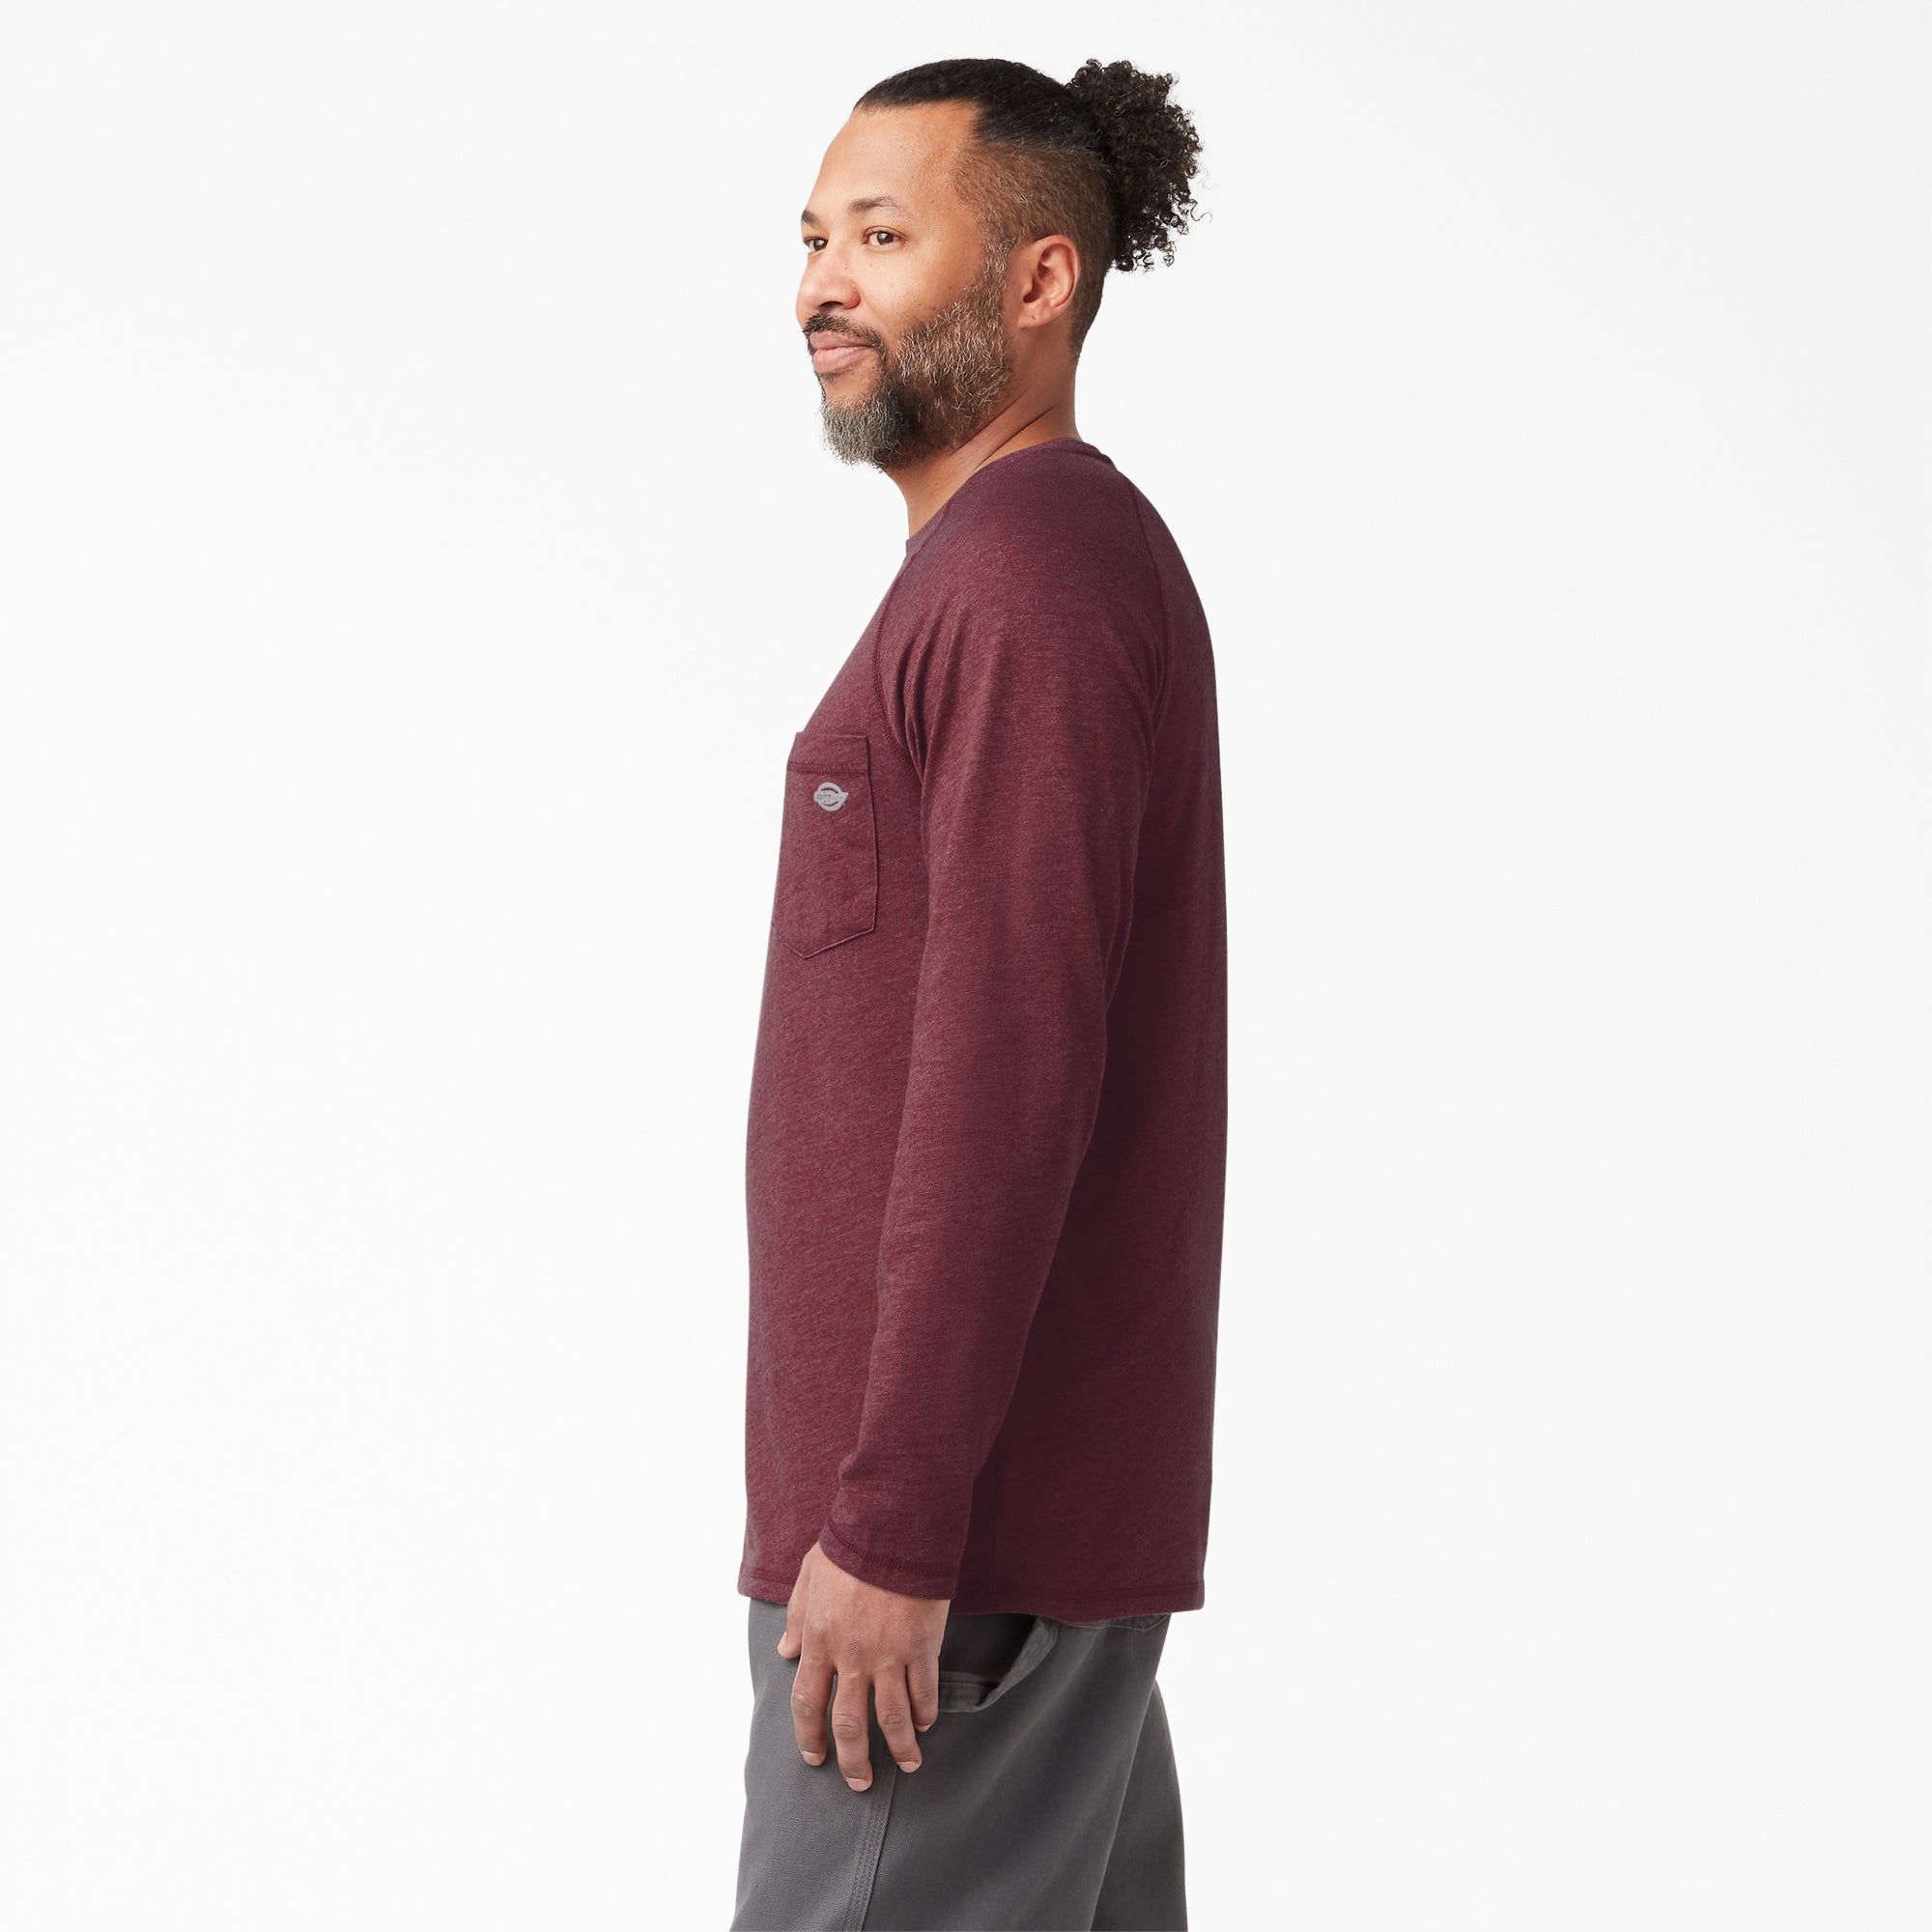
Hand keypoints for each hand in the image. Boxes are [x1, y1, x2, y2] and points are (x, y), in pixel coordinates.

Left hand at [778, 1540, 948, 1790]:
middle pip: (848, 1724)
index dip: (809, 1736)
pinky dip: (926, 1712)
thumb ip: (796, 1616)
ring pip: (891, 1718)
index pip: (807, 1702)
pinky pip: (924, 1691)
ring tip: (907, 1766)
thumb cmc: (849, 1544)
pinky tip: (926, 1724)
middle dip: (853, 1760)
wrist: (892, 1525)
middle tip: (859, 1782)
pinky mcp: (922, 1646)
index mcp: (819, 1639)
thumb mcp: (808, 1575)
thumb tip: (785, 1650)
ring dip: (898, 1748)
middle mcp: (851, 1656)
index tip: (815, 1757)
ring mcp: (889, 1654)